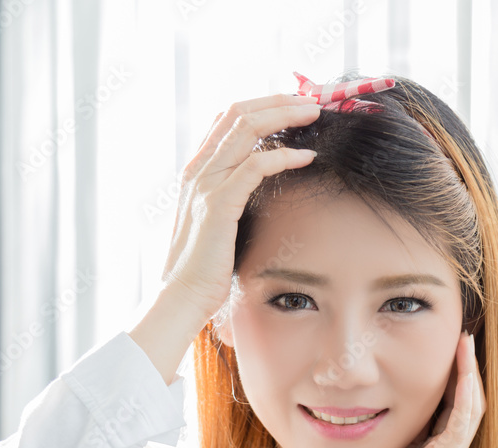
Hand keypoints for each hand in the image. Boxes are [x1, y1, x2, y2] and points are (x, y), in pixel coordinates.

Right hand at [159, 91, 320, 320]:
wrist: (182, 296)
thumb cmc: (205, 267)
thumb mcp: (217, 222)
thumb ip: (231, 196)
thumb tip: (260, 186)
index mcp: (196, 170)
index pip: (228, 117)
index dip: (262, 103)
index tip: (294, 105)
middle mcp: (198, 169)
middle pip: (239, 112)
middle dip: (278, 100)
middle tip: (312, 100)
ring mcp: (206, 184)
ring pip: (246, 128)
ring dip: (285, 115)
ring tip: (314, 114)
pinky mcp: (219, 204)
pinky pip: (255, 165)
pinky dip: (284, 156)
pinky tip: (307, 156)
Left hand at [327, 332, 485, 447]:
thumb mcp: (386, 446)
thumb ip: (400, 427)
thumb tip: (394, 395)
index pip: (458, 405)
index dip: (459, 374)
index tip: (453, 344)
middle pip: (472, 403)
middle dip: (469, 368)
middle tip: (465, 335)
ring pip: (472, 410)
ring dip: (471, 374)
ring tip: (466, 344)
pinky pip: (460, 424)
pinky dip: (464, 396)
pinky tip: (463, 372)